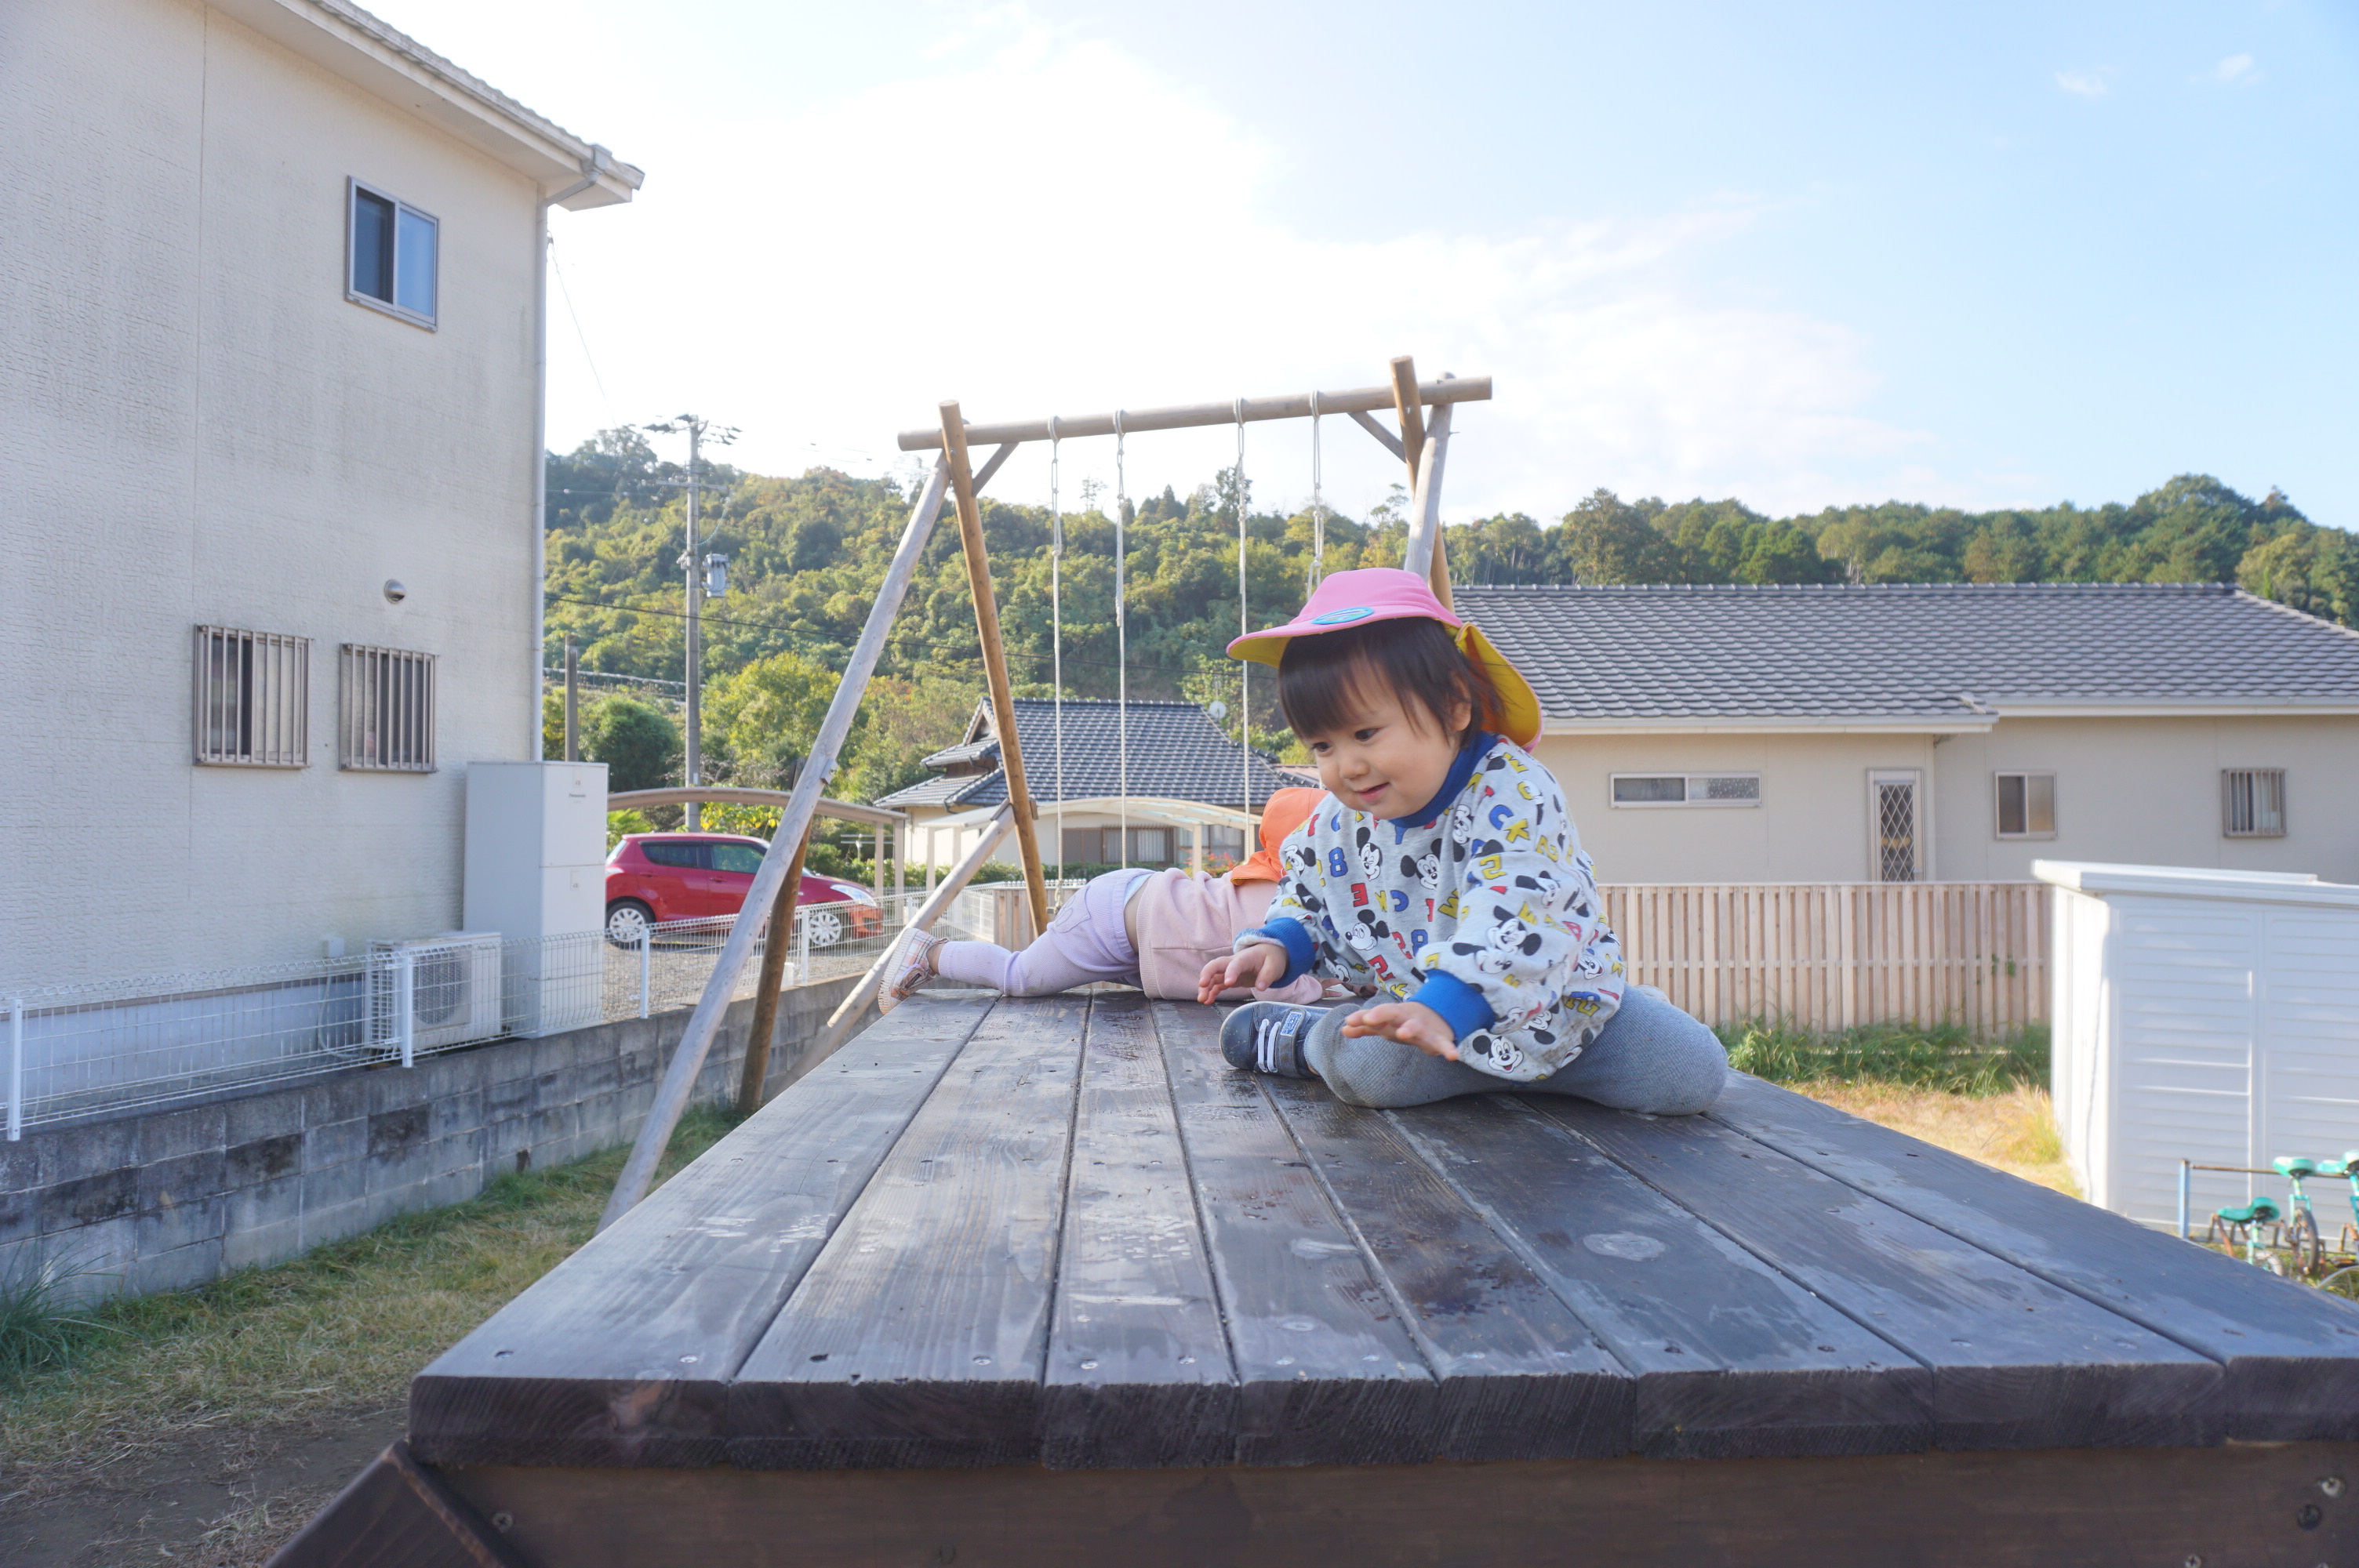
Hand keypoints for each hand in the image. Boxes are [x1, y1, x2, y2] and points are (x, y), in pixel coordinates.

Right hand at [1199, 943, 1287, 1003]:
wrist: (1268, 954)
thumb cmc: (1271, 958)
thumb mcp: (1274, 966)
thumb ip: (1267, 976)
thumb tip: (1260, 987)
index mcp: (1245, 958)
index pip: (1235, 964)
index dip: (1231, 972)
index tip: (1228, 983)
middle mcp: (1233, 963)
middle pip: (1216, 965)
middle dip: (1207, 973)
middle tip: (1201, 985)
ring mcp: (1230, 970)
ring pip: (1214, 976)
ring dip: (1206, 987)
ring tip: (1202, 1000)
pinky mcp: (1230, 978)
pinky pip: (1218, 984)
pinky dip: (1211, 992)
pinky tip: (1208, 1001)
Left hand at [1340, 1000, 1458, 1060]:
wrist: (1439, 1017)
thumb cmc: (1405, 1022)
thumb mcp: (1385, 1024)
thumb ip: (1365, 1027)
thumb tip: (1343, 1029)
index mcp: (1393, 1016)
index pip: (1375, 1014)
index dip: (1363, 1017)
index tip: (1349, 1020)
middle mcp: (1406, 1019)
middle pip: (1393, 1013)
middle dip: (1381, 1014)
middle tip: (1369, 1019)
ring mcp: (1423, 1028)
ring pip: (1416, 1027)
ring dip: (1410, 1029)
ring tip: (1403, 1033)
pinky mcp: (1438, 1039)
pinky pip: (1443, 1044)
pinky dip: (1448, 1049)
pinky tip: (1453, 1056)